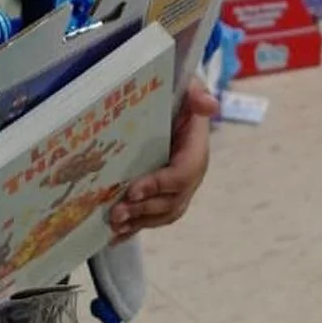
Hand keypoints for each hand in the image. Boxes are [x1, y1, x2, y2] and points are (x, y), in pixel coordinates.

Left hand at [109, 79, 216, 240]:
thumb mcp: (187, 85)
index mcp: (196, 149)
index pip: (182, 174)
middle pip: (172, 201)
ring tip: (113, 225)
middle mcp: (190, 173)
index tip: (133, 190)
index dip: (160, 185)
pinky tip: (113, 237)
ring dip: (138, 222)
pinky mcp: (163, 194)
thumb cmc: (175, 92)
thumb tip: (208, 104)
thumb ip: (195, 93)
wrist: (172, 102)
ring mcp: (178, 187)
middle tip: (116, 212)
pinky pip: (152, 217)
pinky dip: (134, 229)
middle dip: (144, 209)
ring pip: (163, 214)